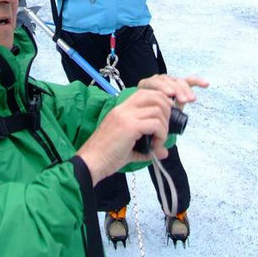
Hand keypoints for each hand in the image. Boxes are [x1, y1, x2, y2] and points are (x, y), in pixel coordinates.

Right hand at [76, 75, 206, 184]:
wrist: (91, 163)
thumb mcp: (128, 148)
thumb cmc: (105, 156)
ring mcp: (126, 116)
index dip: (160, 102)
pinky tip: (155, 147)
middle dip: (167, 110)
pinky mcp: (130, 126)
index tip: (164, 119)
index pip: (145, 93)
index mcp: (121, 110)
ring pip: (158, 110)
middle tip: (165, 130)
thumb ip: (147, 148)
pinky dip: (161, 135)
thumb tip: (164, 152)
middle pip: (155, 96)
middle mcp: (124, 109)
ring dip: (164, 127)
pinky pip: (155, 124)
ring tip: (159, 141)